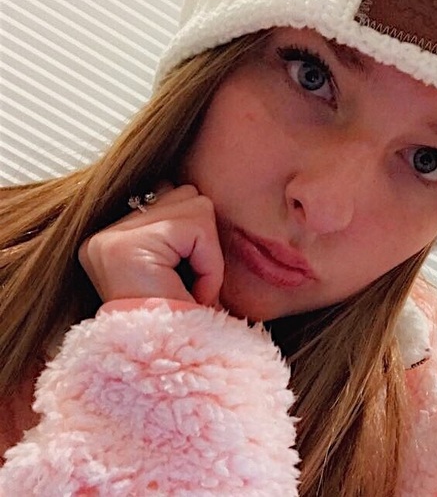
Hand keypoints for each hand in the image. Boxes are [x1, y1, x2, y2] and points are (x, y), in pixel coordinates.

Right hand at [79, 184, 223, 308]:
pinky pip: (197, 229)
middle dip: (203, 240)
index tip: (183, 273)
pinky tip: (192, 293)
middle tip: (189, 284)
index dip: (195, 233)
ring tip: (189, 289)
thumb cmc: (181, 319)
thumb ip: (177, 223)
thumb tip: (191, 189)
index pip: (172, 193)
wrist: (167, 368)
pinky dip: (209, 264)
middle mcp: (106, 232)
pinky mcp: (128, 246)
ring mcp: (112, 237)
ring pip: (196, 205)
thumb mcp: (179, 264)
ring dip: (208, 253)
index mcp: (114, 235)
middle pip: (186, 194)